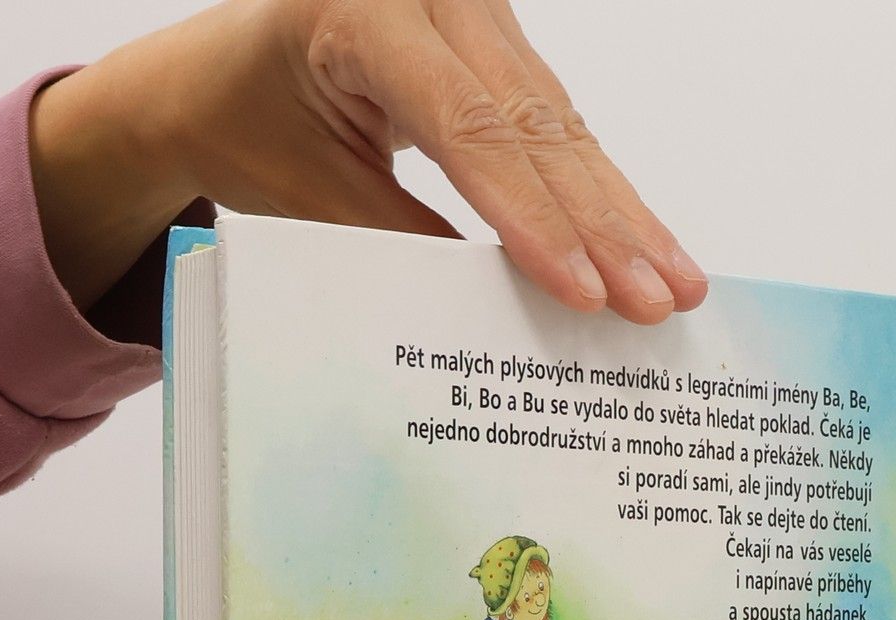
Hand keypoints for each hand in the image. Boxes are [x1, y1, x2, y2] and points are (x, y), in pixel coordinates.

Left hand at [29, 0, 708, 323]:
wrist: (221, 74)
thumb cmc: (251, 125)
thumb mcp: (308, 191)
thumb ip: (400, 239)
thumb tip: (494, 313)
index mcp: (363, 11)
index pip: (468, 127)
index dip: (532, 217)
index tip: (582, 291)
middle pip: (534, 123)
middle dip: (600, 225)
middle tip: (652, 302)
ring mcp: (474, 11)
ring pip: (560, 123)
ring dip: (621, 214)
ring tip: (674, 286)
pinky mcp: (498, 42)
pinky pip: (557, 121)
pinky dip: (602, 192)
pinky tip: (650, 245)